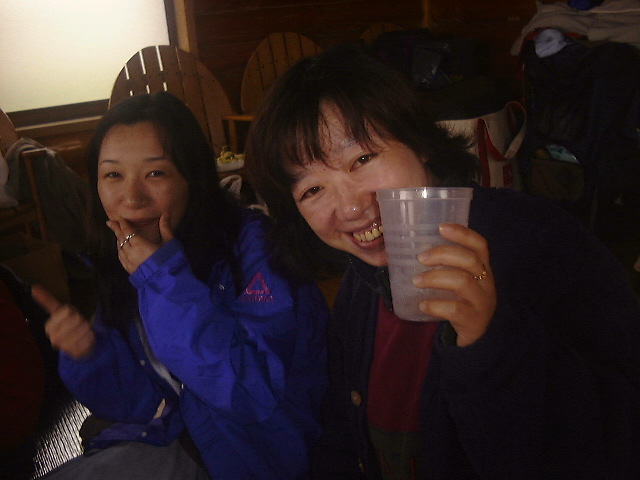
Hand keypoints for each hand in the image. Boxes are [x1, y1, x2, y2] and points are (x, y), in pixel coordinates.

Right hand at [32, 285, 95, 358]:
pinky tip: (87, 338)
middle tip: (80, 323)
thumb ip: (47, 300)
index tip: (70, 314)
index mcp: (49, 326)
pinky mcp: (75, 352)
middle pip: (75, 320)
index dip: (71, 311)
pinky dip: (90, 336)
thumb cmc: (69, 324)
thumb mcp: (61, 311)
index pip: (64, 311)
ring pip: (82, 329)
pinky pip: (87, 339)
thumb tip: (34, 287)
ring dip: (87, 328)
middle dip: (81, 319)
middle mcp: (54, 337)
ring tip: (85, 330)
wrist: (79, 343)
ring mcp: (64, 346)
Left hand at [107, 213, 173, 273]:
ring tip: (117, 234)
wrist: (166, 280)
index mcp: (139, 244)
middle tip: (109, 222)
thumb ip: (165, 227)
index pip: (127, 230)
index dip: (123, 223)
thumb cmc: (169, 260)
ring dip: (118, 239)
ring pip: (119, 247)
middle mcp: (130, 252)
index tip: (120, 218)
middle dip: (116, 229)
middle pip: (120, 237)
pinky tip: (121, 248)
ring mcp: (128, 261)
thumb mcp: (169, 242)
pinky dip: (119, 249)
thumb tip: (166, 213)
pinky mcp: (129, 269)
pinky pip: (120, 256)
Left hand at [412, 223, 495, 346]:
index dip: (463, 233)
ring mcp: (482, 302)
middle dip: (443, 254)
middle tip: (421, 258)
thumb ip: (439, 266)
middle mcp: (486, 282)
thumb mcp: (453, 281)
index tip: (441, 227)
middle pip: (470, 260)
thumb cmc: (457, 302)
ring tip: (416, 281)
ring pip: (463, 282)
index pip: (479, 245)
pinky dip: (436, 305)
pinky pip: (455, 309)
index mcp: (482, 268)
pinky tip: (422, 305)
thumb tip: (396, 252)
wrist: (469, 337)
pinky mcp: (474, 321)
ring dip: (436, 278)